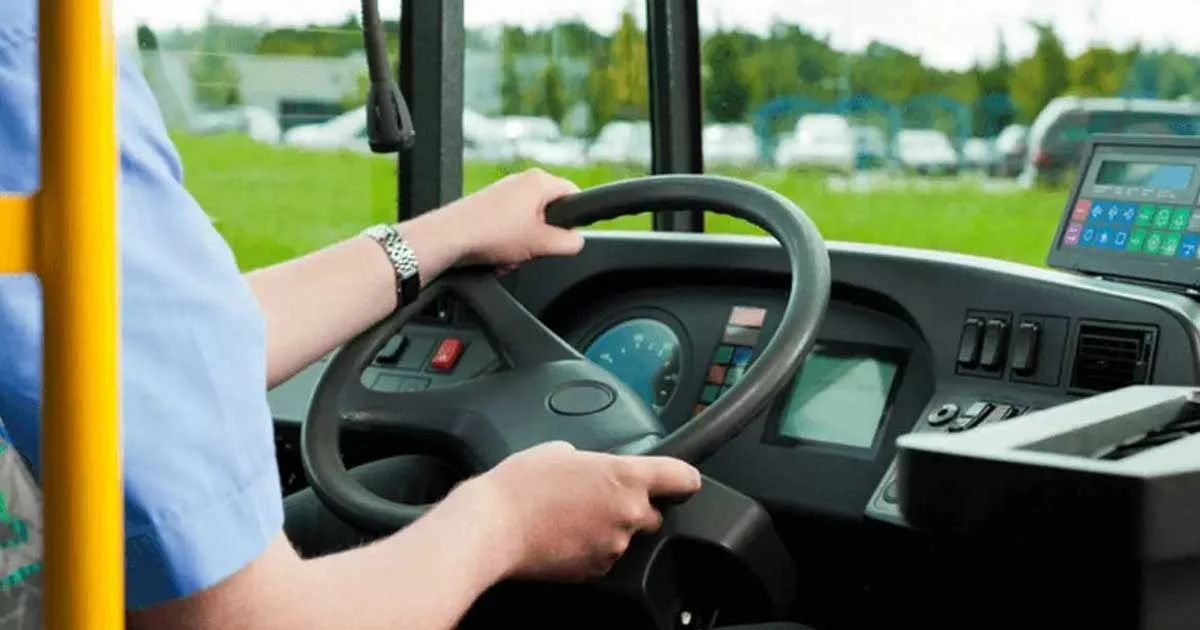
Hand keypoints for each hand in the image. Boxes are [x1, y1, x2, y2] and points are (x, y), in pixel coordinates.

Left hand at [440, 168, 584, 267]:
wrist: (449, 238)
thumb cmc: (490, 233)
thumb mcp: (541, 243)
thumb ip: (569, 242)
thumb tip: (576, 241)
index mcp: (538, 181)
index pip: (573, 194)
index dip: (574, 219)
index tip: (565, 238)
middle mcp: (521, 181)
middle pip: (549, 212)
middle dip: (543, 238)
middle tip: (532, 250)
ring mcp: (503, 192)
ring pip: (529, 223)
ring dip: (523, 245)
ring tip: (510, 255)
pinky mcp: (489, 206)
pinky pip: (510, 226)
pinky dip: (507, 242)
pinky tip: (498, 254)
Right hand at [459, 441, 701, 580]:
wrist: (491, 527)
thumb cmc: (520, 485)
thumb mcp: (559, 450)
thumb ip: (591, 460)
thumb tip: (592, 468)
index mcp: (626, 477)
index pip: (682, 478)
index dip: (684, 478)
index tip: (683, 481)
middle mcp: (628, 513)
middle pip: (652, 512)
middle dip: (632, 506)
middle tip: (596, 497)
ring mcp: (613, 545)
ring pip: (624, 535)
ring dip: (607, 527)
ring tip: (570, 516)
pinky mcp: (595, 569)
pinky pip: (603, 555)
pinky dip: (590, 546)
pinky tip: (562, 535)